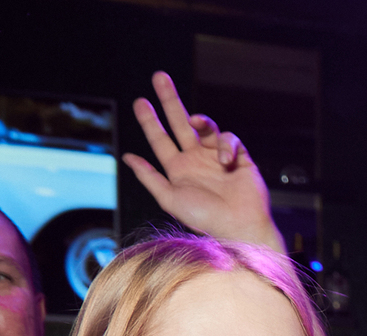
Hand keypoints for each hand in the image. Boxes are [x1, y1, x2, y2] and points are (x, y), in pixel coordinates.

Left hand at [123, 71, 281, 251]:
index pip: (160, 139)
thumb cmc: (205, 218)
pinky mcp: (239, 157)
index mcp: (178, 170)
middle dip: (169, 100)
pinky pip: (229, 139)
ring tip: (195, 121)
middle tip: (159, 77)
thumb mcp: (169, 198)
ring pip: (206, 126)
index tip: (140, 101)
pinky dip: (226, 145)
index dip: (149, 120)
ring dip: (201, 120)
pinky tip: (225, 160)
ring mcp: (217, 157)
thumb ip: (149, 177)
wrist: (240, 227)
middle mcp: (196, 160)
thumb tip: (127, 157)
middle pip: (180, 123)